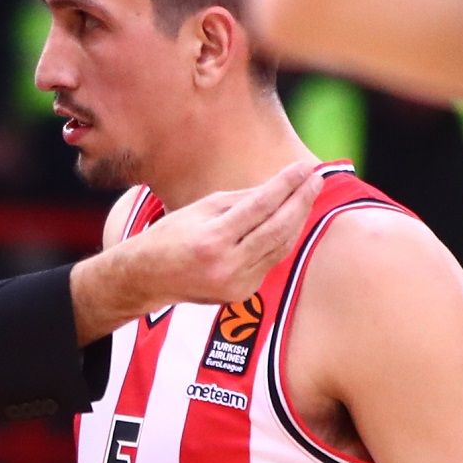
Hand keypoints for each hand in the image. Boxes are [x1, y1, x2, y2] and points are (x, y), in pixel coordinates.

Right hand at [70, 160, 323, 343]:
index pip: (260, 206)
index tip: (303, 168)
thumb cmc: (171, 236)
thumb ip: (241, 199)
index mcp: (212, 239)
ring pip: (280, 247)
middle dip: (300, 201)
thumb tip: (279, 186)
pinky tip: (290, 221)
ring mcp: (236, 283)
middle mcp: (227, 265)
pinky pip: (270, 261)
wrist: (147, 278)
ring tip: (307, 196)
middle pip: (277, 229)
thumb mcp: (200, 209)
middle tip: (315, 180)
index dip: (285, 185)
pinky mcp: (242, 293)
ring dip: (297, 220)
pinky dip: (282, 240)